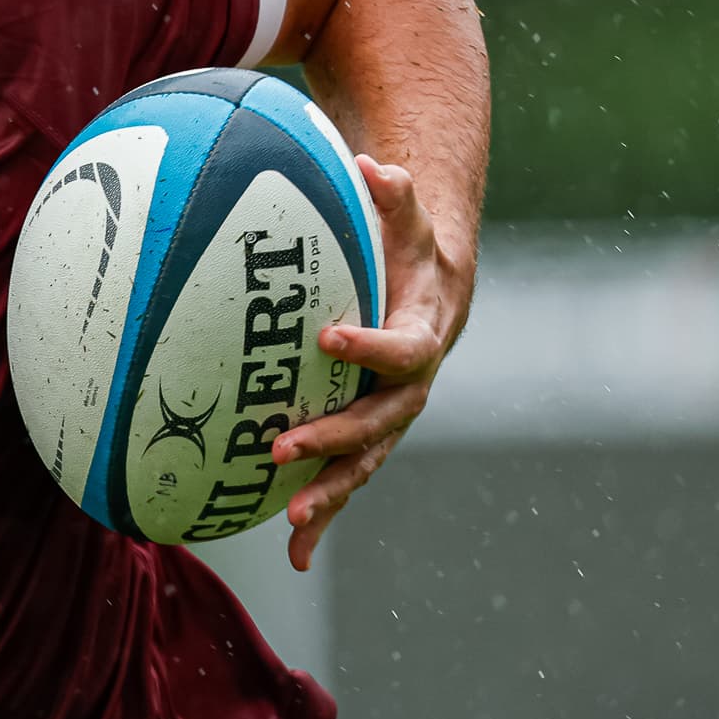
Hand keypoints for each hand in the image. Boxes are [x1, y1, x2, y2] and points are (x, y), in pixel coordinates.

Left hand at [270, 155, 469, 572]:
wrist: (435, 300)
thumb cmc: (410, 255)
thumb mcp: (409, 223)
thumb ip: (395, 195)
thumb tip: (372, 160)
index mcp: (418, 339)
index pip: (400, 349)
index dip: (369, 346)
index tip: (328, 337)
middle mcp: (408, 391)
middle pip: (377, 425)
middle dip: (333, 439)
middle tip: (283, 445)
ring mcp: (387, 422)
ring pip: (361, 467)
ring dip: (327, 496)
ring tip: (289, 521)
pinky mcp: (366, 442)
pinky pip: (345, 484)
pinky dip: (323, 520)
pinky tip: (295, 558)